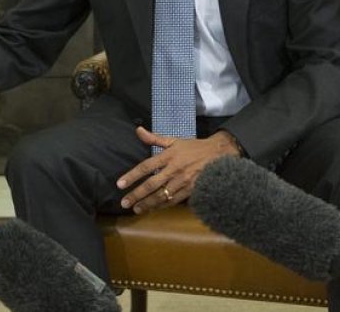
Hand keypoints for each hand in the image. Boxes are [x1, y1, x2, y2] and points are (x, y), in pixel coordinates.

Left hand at [115, 127, 240, 214]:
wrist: (219, 155)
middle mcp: (174, 170)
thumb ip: (154, 138)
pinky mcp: (191, 191)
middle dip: (137, 195)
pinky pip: (174, 200)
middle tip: (124, 203)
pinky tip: (153, 209)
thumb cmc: (193, 147)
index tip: (120, 184)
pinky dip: (162, 206)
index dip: (132, 176)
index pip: (146, 167)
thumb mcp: (174, 140)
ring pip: (162, 195)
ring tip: (136, 209)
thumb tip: (138, 130)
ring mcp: (183, 182)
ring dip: (147, 204)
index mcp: (168, 156)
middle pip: (151, 185)